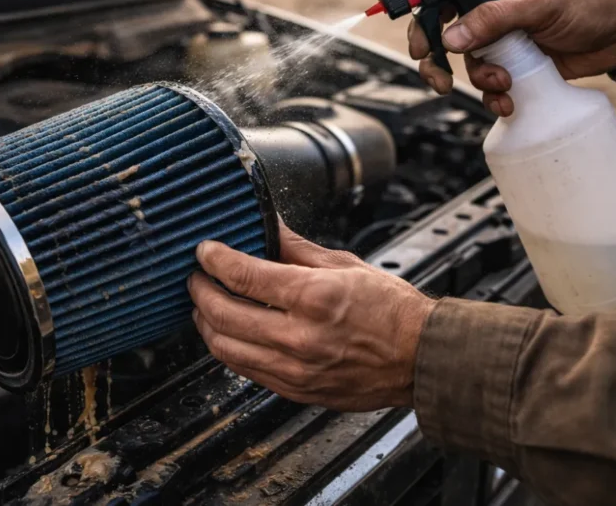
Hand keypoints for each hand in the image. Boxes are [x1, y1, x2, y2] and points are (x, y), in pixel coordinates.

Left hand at [187, 223, 434, 410]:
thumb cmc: (392, 310)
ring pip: (225, 348)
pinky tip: (227, 333)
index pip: (242, 275)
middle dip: (199, 291)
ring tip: (203, 305)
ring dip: (205, 323)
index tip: (204, 251)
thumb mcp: (345, 264)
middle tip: (195, 277)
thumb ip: (297, 247)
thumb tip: (267, 225)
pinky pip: (245, 370)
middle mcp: (299, 336)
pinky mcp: (296, 390)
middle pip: (222, 313)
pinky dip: (228, 349)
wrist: (420, 358)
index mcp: (312, 297)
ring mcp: (295, 369)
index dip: (213, 260)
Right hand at [408, 0, 615, 116]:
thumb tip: (451, 39)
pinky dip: (495, 97)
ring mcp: (504, 41)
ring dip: (481, 81)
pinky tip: (509, 102)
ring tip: (505, 86)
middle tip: (440, 82)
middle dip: (441, 62)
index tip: (422, 48)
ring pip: (470, 65)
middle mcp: (493, 11)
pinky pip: (491, 85)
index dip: (428, 22)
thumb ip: (494, 20)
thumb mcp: (540, 6)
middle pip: (448, 37)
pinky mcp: (518, 67)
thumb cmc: (591, 4)